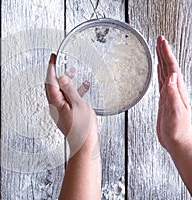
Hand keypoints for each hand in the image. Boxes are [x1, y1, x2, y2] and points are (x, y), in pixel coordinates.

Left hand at [45, 53, 98, 156]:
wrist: (85, 146)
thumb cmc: (83, 129)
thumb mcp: (78, 105)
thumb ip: (70, 90)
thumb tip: (61, 77)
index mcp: (56, 103)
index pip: (50, 81)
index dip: (51, 67)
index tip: (53, 57)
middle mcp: (56, 106)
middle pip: (53, 85)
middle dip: (57, 72)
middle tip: (61, 61)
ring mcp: (61, 110)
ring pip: (61, 91)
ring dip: (67, 80)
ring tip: (74, 71)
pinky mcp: (68, 114)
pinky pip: (69, 98)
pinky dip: (74, 91)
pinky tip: (84, 87)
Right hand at [156, 35, 191, 153]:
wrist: (179, 143)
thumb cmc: (179, 131)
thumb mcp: (176, 112)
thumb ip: (174, 94)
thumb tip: (172, 76)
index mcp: (177, 91)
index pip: (172, 68)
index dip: (166, 54)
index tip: (162, 42)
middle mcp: (174, 91)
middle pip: (169, 67)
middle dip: (164, 53)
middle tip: (160, 40)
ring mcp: (170, 95)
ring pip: (165, 73)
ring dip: (162, 60)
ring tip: (159, 51)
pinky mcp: (165, 101)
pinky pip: (162, 82)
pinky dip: (160, 73)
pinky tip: (159, 71)